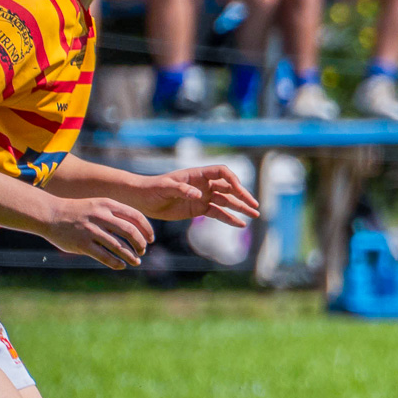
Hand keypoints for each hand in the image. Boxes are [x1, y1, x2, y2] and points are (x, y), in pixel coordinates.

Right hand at [41, 195, 154, 269]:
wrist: (49, 214)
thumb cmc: (78, 212)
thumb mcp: (98, 205)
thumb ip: (116, 215)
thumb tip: (139, 231)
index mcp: (107, 204)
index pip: (136, 217)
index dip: (147, 230)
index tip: (151, 239)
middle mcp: (100, 216)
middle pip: (130, 232)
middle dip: (140, 244)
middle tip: (142, 251)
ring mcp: (91, 230)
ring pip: (119, 246)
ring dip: (131, 256)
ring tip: (136, 262)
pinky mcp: (82, 244)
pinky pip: (105, 256)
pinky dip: (116, 263)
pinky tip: (121, 265)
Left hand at [141, 166, 261, 225]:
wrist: (142, 199)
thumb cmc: (152, 188)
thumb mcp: (165, 188)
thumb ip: (182, 190)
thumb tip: (199, 195)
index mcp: (197, 175)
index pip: (221, 172)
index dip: (232, 179)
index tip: (238, 190)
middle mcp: (203, 185)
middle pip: (229, 188)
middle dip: (243, 196)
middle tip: (255, 205)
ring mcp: (203, 197)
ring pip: (227, 202)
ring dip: (241, 208)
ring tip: (255, 215)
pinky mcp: (199, 209)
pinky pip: (218, 214)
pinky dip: (229, 219)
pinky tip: (241, 224)